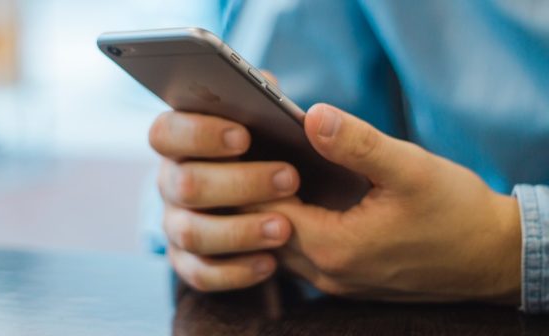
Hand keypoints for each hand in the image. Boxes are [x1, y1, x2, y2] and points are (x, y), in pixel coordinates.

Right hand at [150, 108, 298, 290]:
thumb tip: (267, 87)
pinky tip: (270, 263)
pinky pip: (201, 273)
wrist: (277, 197)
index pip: (165, 133)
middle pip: (184, 184)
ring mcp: (176, 223)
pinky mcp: (189, 261)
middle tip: (289, 178)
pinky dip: (235, 271)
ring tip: (284, 228)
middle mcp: (170, 182)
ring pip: (191, 232)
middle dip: (239, 183)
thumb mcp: (267, 117)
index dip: (199, 134)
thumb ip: (263, 96)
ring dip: (239, 231)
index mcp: (180, 141)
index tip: (243, 136)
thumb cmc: (268, 147)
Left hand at [252, 103, 521, 303]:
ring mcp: (335, 282)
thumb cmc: (456, 213)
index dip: (250, 174)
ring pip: (279, 245)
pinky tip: (300, 197)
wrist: (492, 258)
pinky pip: (301, 254)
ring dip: (270, 211)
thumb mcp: (410, 169)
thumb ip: (357, 143)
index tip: (245, 143)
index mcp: (333, 246)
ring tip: (269, 170)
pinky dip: (292, 225)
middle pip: (264, 230)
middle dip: (252, 192)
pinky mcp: (346, 281)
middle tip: (249, 152)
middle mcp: (325, 272)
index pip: (263, 209)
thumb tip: (312, 115)